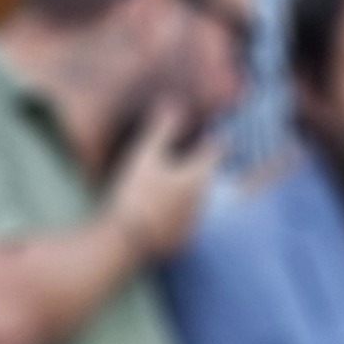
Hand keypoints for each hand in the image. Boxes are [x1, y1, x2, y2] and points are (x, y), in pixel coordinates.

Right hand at [107, 110, 223, 260]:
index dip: (211, 133)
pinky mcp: (184, 236)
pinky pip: (186, 214)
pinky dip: (180, 204)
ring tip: (172, 173)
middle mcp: (204, 198)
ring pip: (198, 193)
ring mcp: (196, 219)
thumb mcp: (147, 156)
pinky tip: (162, 202)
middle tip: (188, 145)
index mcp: (199, 174)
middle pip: (207, 171)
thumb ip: (162, 129)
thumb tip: (174, 103)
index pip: (215, 148)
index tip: (207, 124)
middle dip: (199, 158)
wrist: (128, 240)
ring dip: (189, 182)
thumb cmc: (137, 193)